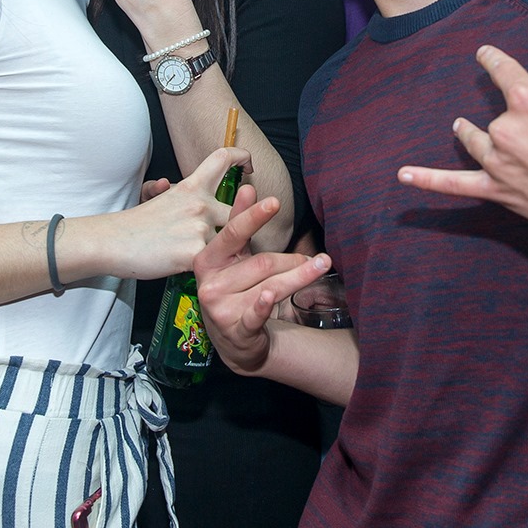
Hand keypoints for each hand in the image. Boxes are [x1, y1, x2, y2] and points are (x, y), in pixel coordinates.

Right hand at [110, 146, 251, 278]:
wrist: (111, 243)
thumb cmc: (133, 226)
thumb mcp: (157, 198)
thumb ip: (170, 191)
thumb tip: (163, 184)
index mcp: (190, 186)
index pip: (223, 159)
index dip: (242, 157)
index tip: (249, 166)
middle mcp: (199, 203)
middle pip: (243, 211)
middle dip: (248, 226)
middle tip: (242, 239)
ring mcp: (198, 228)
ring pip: (233, 242)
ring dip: (229, 254)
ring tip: (218, 263)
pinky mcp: (195, 253)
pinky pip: (217, 264)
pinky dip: (213, 270)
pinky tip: (203, 274)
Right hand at [194, 187, 329, 374]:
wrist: (234, 340)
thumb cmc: (235, 290)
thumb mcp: (233, 256)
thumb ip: (239, 222)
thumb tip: (247, 187)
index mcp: (207, 260)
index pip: (233, 234)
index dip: (254, 217)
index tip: (275, 202)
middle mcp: (210, 284)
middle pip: (261, 262)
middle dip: (293, 260)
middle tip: (317, 258)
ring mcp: (220, 309)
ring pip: (269, 285)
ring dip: (300, 276)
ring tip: (320, 266)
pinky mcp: (235, 329)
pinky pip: (255, 313)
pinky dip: (265, 304)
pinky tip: (273, 297)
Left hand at [397, 8, 527, 257]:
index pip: (501, 68)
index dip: (492, 59)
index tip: (484, 53)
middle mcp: (506, 129)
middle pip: (492, 113)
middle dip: (504, 113)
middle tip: (511, 115)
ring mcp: (499, 162)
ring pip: (473, 142)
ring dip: (468, 134)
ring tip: (459, 126)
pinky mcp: (498, 191)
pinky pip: (454, 185)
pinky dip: (428, 181)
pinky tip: (404, 177)